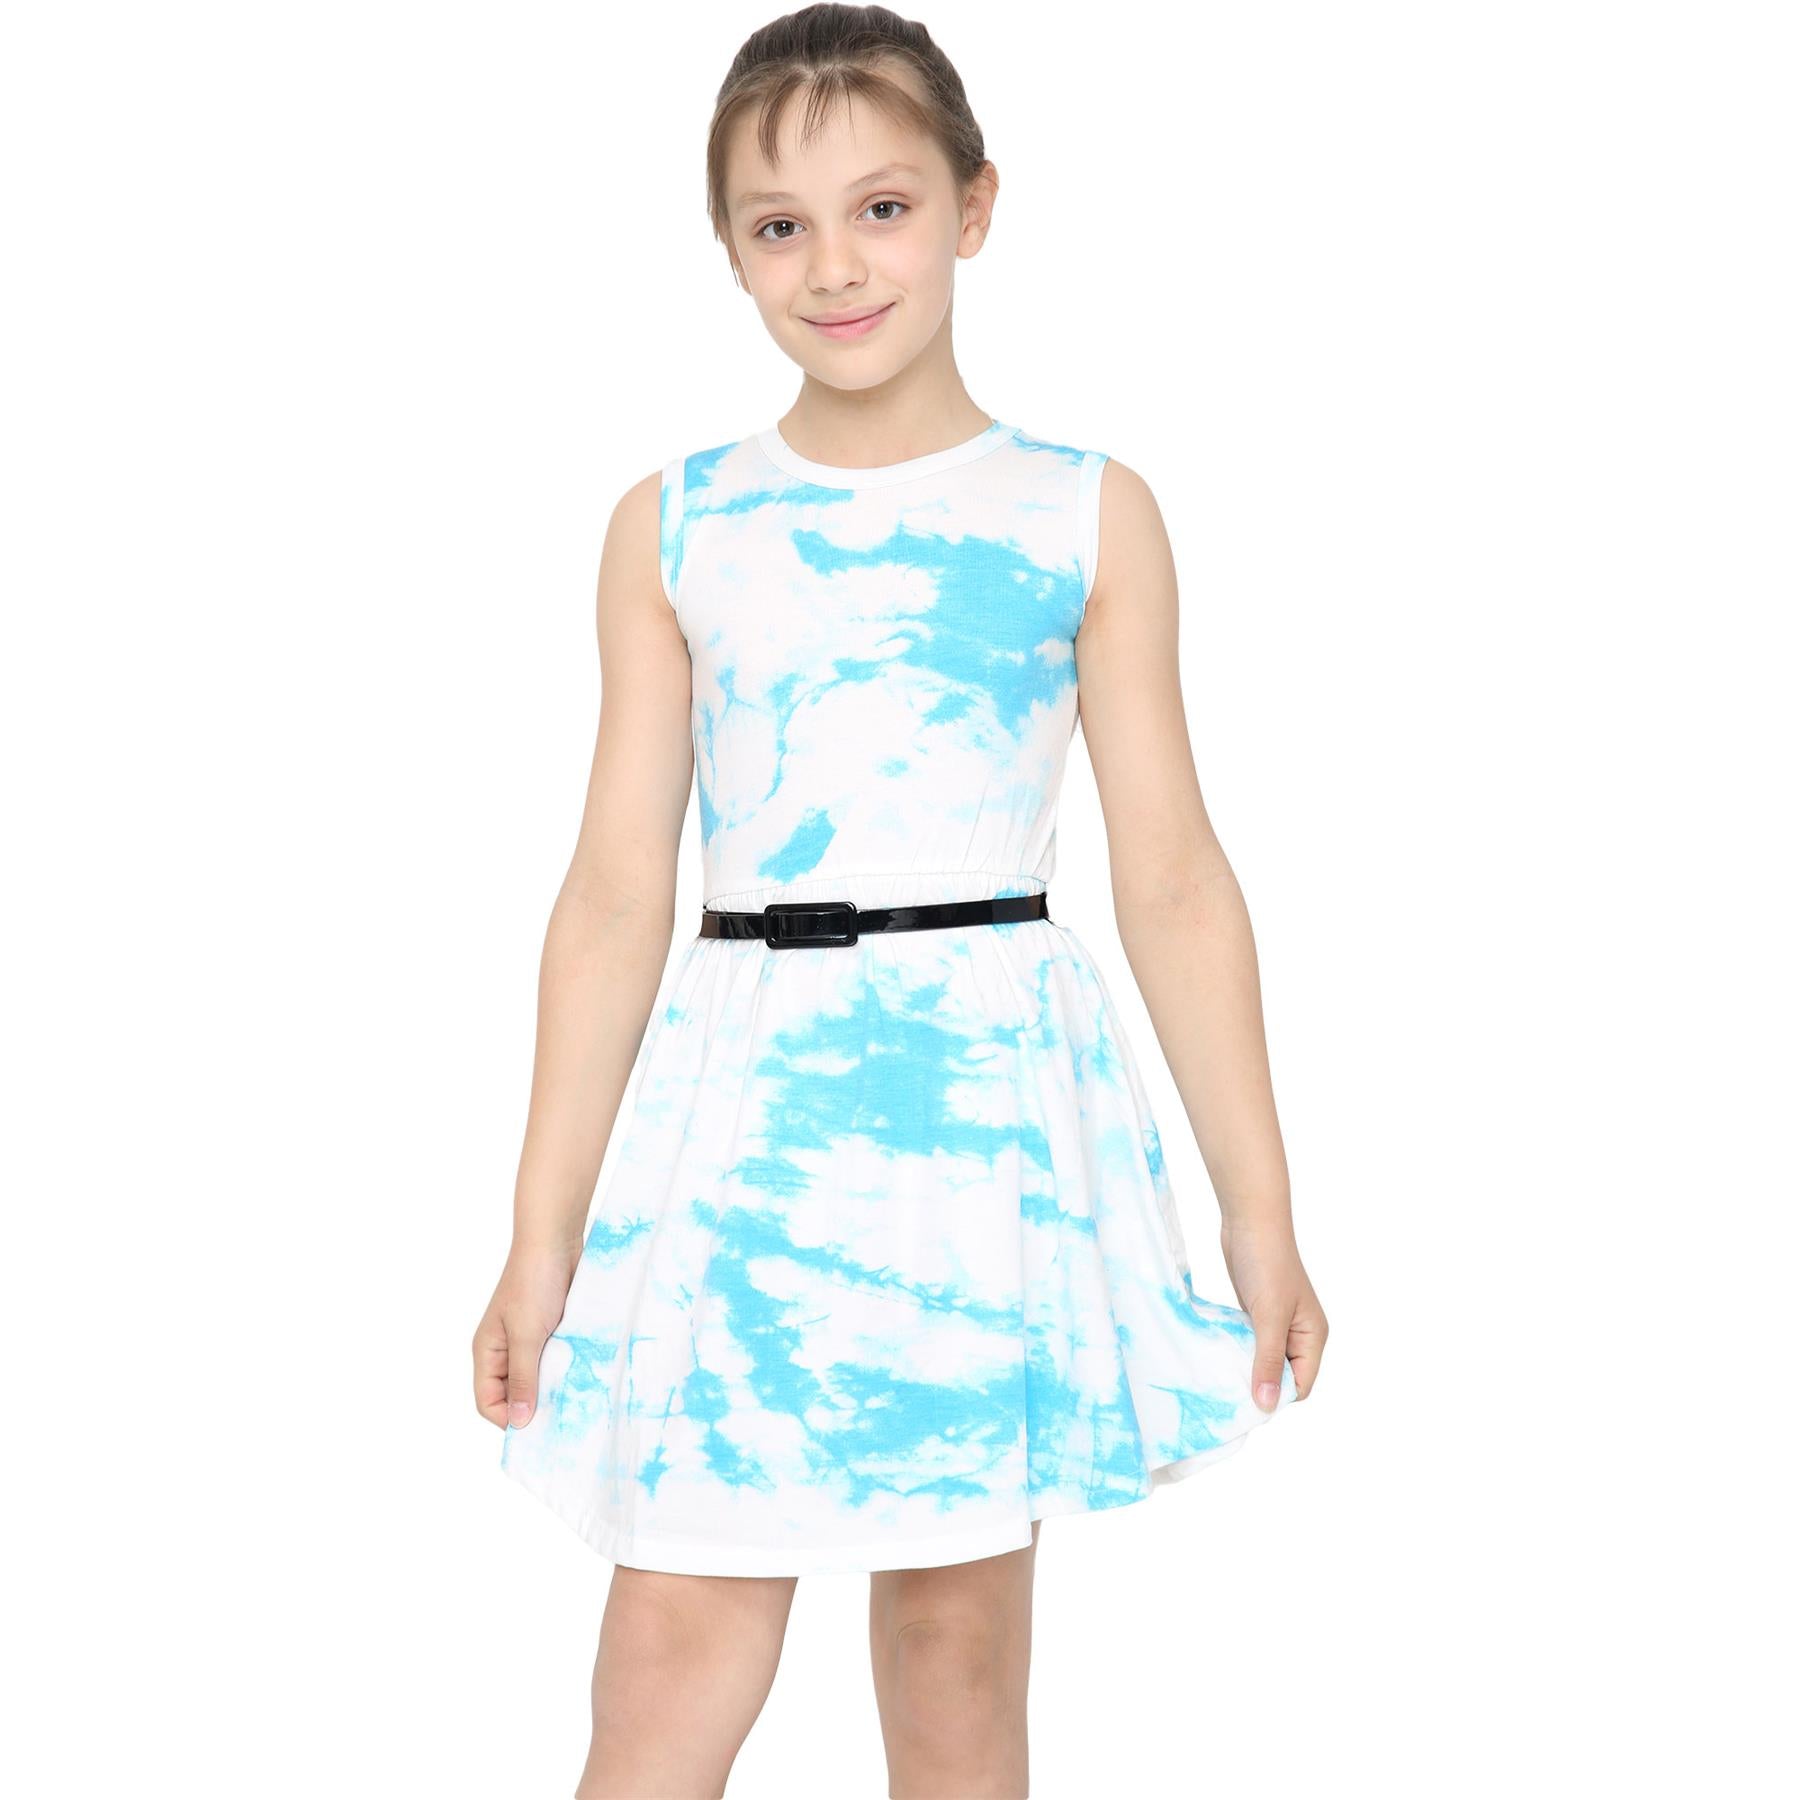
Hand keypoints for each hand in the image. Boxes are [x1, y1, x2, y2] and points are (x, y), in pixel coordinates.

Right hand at [472, 1238, 582, 1430]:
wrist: (556, 1239)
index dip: (508, 1420)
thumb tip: (518, 1424)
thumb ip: (524, 1378)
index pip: (488, 1402)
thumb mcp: (527, 1334)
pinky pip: (556, 1361)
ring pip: (538, 1379)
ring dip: (554, 1388)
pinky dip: (566, 1370)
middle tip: (563, 1421)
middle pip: (514, 1394)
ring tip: (576, 1401)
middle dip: (535, 1407)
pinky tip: (584, 1377)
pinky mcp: (552, 1331)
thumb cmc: (533, 1282)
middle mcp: (505, 1350)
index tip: (539, 1431)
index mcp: (487, 1352)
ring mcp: (529, 1340)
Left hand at [1219, 1221, 1327, 1410]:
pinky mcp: (1257, 1313)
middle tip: (1227, 1390)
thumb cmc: (1266, 1263)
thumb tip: (1267, 1404)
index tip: (1246, 1399)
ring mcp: (1277, 1323)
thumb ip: (1267, 1360)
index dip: (1277, 1395)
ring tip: (1220, 1374)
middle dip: (1259, 1383)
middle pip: (1281, 1375)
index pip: (1300, 1384)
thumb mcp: (1269, 1316)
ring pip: (1263, 1359)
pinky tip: (1218, 1353)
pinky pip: (1249, 1343)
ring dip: (1245, 1366)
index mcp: (1313, 1337)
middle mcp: (1299, 1334)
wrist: (1251, 1220)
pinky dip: (1237, 1349)